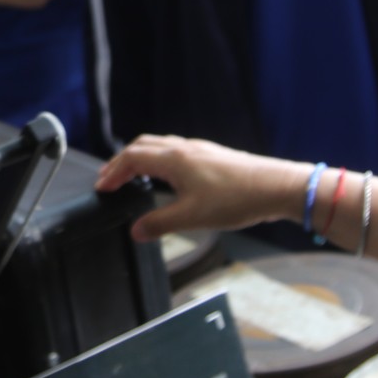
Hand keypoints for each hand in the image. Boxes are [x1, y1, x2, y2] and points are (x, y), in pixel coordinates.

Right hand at [93, 135, 305, 240]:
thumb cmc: (236, 199)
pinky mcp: (213, 156)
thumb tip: (136, 231)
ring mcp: (200, 150)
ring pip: (161, 146)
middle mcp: (184, 148)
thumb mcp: (192, 217)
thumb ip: (159, 223)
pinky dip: (160, 160)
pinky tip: (168, 177)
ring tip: (132, 175)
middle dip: (122, 161)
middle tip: (110, 179)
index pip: (131, 158)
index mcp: (173, 159)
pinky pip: (177, 151)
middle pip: (143, 146)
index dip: (113, 172)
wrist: (276, 187)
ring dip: (141, 159)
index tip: (102, 186)